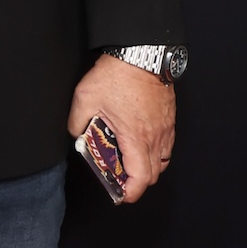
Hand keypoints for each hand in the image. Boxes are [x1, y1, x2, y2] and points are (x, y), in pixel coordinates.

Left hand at [67, 55, 175, 203]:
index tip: (120, 194)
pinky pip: (167, 145)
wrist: (141, 52)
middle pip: (154, 174)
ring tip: (130, 161)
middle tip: (120, 179)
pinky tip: (140, 143)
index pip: (141, 178)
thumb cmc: (117, 75)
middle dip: (137, 182)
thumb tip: (77, 136)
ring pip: (163, 160)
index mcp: (135, 137)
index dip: (131, 192)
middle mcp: (155, 136)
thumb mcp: (84, 99)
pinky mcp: (169, 118)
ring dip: (148, 167)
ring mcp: (165, 127)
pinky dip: (156, 151)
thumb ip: (77, 123)